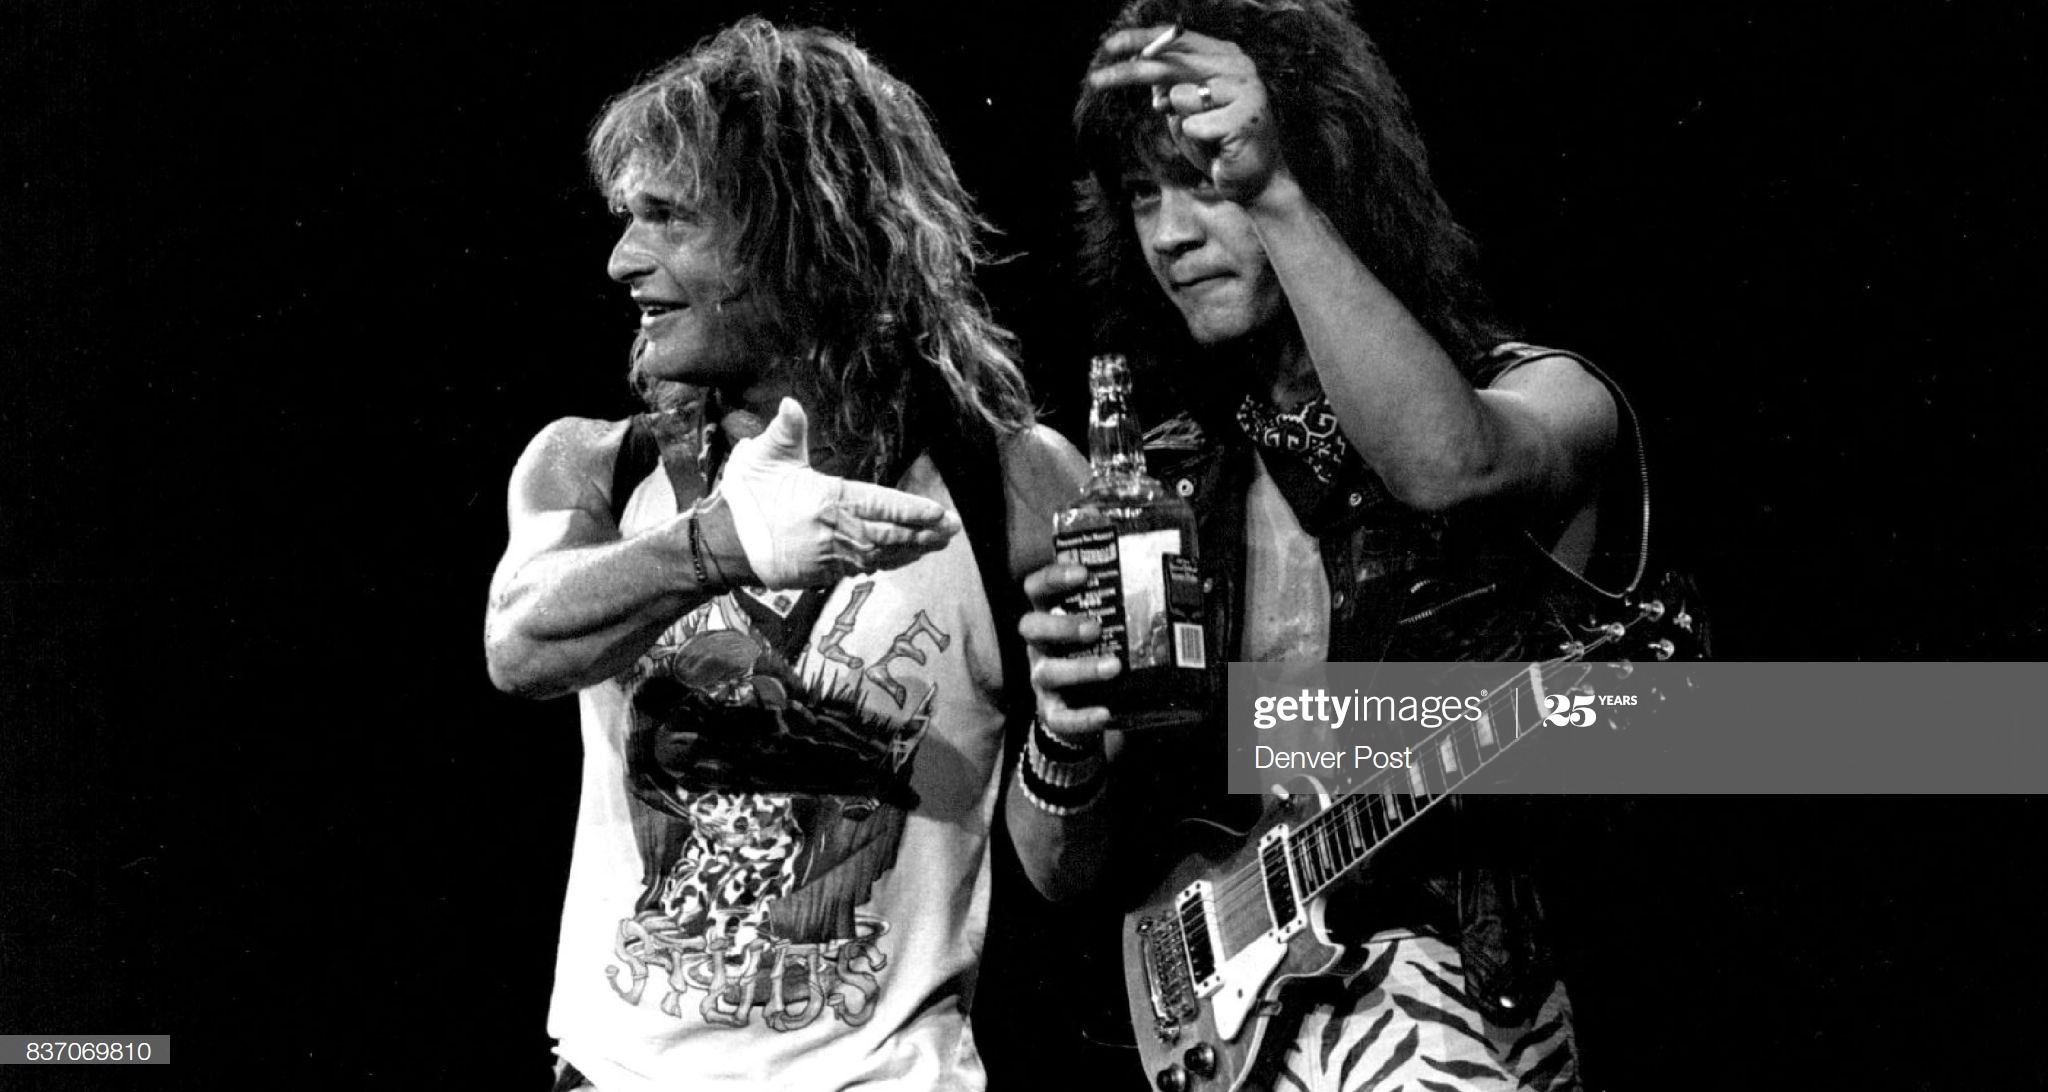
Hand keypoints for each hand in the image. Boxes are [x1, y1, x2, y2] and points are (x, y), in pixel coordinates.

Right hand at [717, 398, 960, 587]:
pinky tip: (902, 558)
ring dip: (911, 550)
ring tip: (936, 544)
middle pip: (889, 534)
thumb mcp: (763, 456)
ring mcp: (829, 555)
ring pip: (880, 554)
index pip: (880, 504)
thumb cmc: (745, 496)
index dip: (912, 510)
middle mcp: (834, 530)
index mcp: (826, 499)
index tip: (939, 512)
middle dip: (923, 533)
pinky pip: (863, 568)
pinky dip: (887, 563)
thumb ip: (786, 431)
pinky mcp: (822, 572)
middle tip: (951, 531)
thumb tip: (790, 404)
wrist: (722, 542)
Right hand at [1018, 562, 1122, 740]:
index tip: (1083, 573)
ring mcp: (1041, 678)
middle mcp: (1039, 645)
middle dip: (1062, 625)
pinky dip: (1081, 717)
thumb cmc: (1094, 654)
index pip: (1036, 588)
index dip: (1053, 577)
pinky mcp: (1050, 711)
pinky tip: (1104, 714)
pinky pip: (1059, 717)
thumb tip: (1169, 588)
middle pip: (1032, 627)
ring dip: (1080, 668)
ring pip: (1047, 671)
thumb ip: (1117, 609)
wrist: (1081, 707)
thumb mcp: (1101, 629)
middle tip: (1094, 628)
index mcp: (1048, 616)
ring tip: (1113, 667)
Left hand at [1088, 24, 1284, 203]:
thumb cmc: (1217, 145)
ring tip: (1207, 136)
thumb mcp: (1184, 112)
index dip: (1142, 40)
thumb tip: (1140, 63)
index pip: (1178, 40)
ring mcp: (1246, 88)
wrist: (1254, 181)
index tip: (1110, 46)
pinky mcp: (1247, 116)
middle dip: (1131, 72)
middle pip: (1172, 62)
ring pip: (1181, 97)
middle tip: (1097, 80)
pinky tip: (1219, 148)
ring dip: (1182, 122)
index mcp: (1224, 57)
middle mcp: (1238, 66)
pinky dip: (1197, 141)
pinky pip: (1194, 126)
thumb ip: (1168, 87)